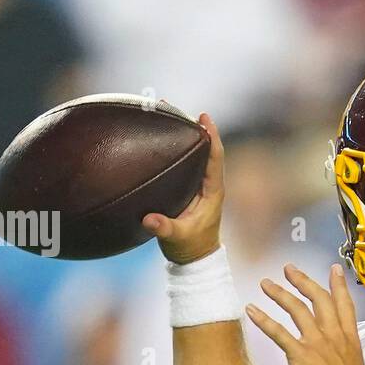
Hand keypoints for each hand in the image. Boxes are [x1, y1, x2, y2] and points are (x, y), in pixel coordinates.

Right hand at [141, 111, 223, 263]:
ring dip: (180, 134)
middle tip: (172, 105)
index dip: (211, 136)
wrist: (194, 259)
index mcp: (213, 191)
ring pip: (193, 153)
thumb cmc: (190, 248)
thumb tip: (150, 219)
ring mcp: (198, 185)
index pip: (215, 157)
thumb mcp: (177, 238)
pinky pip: (182, 162)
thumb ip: (165, 228)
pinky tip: (152, 139)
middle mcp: (208, 183)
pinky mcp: (188, 188)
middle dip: (190, 126)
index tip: (203, 117)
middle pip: (204, 148)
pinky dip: (171, 148)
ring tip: (161, 112)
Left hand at [247, 264, 364, 364]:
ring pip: (297, 309)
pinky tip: (251, 310)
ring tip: (266, 284)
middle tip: (289, 270)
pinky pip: (278, 332)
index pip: (344, 304)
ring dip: (279, 293)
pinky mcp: (300, 354)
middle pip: (318, 298)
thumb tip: (336, 352)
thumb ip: (344, 352)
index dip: (338, 285)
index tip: (334, 269)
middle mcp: (333, 334)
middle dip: (302, 281)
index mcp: (349, 337)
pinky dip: (263, 319)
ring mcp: (316, 342)